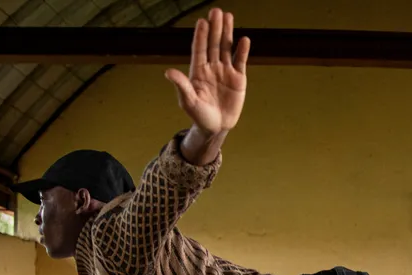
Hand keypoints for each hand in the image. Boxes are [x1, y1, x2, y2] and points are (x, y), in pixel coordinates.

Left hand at [165, 8, 249, 135]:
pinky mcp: (238, 79)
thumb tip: (168, 72)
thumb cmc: (199, 115)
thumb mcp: (188, 101)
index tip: (202, 21)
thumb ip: (181, 85)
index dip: (200, 36)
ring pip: (226, 48)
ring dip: (227, 33)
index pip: (199, 49)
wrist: (216, 127)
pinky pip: (240, 61)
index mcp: (198, 71)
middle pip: (213, 44)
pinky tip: (244, 40)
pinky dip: (242, 51)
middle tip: (216, 11)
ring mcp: (225, 71)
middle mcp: (211, 67)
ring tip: (228, 16)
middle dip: (214, 28)